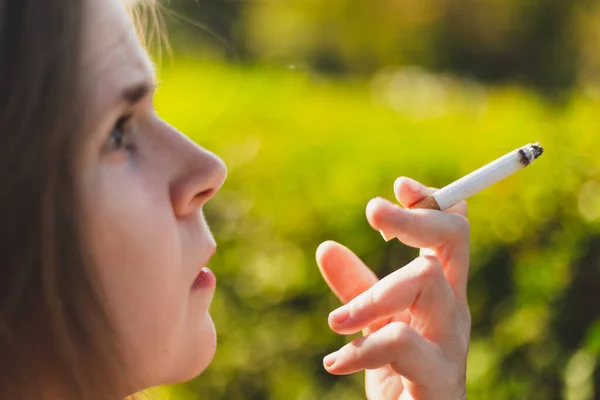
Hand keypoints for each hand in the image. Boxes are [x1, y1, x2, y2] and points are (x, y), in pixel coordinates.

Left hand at [316, 177, 470, 399]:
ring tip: (336, 322)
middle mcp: (453, 310)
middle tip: (372, 211)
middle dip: (412, 219)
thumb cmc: (400, 376)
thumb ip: (356, 288)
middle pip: (450, 242)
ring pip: (425, 283)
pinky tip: (335, 363)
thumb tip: (327, 246)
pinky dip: (361, 349)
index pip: (451, 233)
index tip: (401, 185)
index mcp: (440, 292)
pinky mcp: (440, 379)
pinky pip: (403, 343)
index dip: (432, 202)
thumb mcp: (373, 325)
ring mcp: (451, 344)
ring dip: (372, 296)